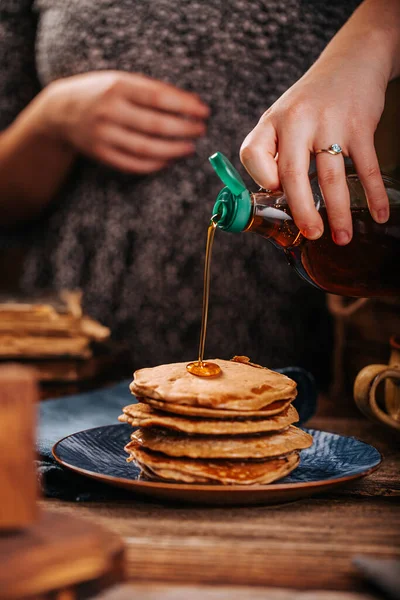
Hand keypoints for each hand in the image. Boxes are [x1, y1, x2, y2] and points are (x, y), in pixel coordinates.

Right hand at [37, 71, 208, 173]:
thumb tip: (191, 103)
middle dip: (184, 130)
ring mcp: (103, 135)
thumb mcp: (121, 80)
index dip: (185, 106)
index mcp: (117, 86)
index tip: (204, 111)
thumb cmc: (101, 92)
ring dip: (173, 150)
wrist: (60, 111)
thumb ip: (151, 90)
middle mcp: (109, 111)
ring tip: (190, 147)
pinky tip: (169, 159)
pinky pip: (134, 164)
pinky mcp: (101, 154)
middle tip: (201, 131)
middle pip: (155, 125)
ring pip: (147, 148)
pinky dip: (155, 164)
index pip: (158, 97)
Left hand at [240, 55, 388, 244]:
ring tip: (341, 238)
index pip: (252, 154)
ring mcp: (330, 123)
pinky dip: (373, 195)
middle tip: (311, 235)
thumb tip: (274, 197)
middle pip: (293, 175)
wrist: (352, 60)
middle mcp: (297, 121)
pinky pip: (365, 168)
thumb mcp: (282, 118)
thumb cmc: (311, 101)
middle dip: (302, 212)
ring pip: (331, 178)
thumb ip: (273, 152)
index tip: (274, 194)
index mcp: (272, 122)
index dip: (260, 179)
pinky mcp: (360, 126)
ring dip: (338, 213)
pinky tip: (377, 214)